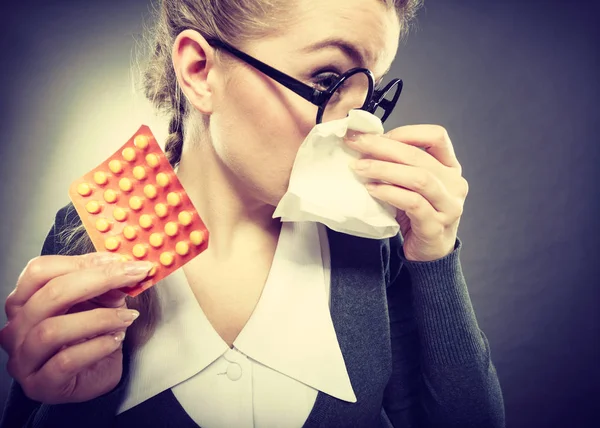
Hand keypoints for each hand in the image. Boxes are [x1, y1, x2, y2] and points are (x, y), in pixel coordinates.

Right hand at [0, 253, 151, 403]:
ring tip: (126, 317)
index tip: (119, 260)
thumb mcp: (100, 304)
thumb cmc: (90, 337)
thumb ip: (106, 287)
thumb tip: (123, 271)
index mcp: (24, 301)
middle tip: (132, 276)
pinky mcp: (40, 384)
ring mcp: (24, 358)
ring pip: (52, 329)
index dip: (81, 262)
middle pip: (50, 294)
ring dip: (98, 318)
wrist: (94, 378)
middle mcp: (17, 328)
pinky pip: (65, 361)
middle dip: (99, 280)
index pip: (40, 270)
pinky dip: (97, 347)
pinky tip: (116, 341)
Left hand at [345, 125, 467, 261]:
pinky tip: (371, 189)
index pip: (436, 136)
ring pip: (419, 178)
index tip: (376, 135)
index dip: (406, 132)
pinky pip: (413, 203)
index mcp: (450, 167)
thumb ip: (400, 165)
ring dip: (384, 169)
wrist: (430, 253)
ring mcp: (449, 206)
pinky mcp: (436, 226)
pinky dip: (390, 193)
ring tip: (359, 167)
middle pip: (419, 156)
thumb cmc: (417, 214)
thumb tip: (366, 143)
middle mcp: (454, 184)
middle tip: (356, 143)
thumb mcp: (412, 185)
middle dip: (383, 147)